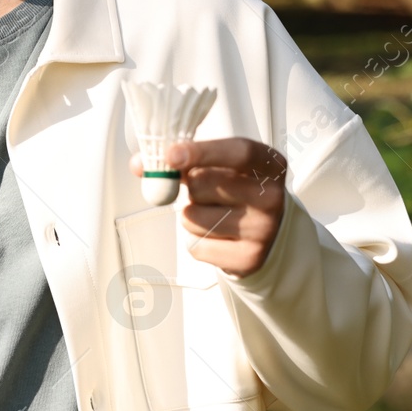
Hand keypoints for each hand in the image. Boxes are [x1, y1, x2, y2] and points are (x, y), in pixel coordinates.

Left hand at [130, 137, 287, 276]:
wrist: (266, 232)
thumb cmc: (236, 191)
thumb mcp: (221, 166)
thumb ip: (181, 160)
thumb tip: (140, 165)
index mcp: (269, 164)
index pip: (238, 152)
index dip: (202, 152)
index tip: (171, 155)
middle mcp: (272, 197)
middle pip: (204, 184)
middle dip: (190, 186)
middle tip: (201, 190)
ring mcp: (264, 230)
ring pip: (193, 217)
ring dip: (190, 215)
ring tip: (213, 213)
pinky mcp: (248, 258)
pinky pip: (197, 246)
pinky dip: (196, 240)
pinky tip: (217, 235)